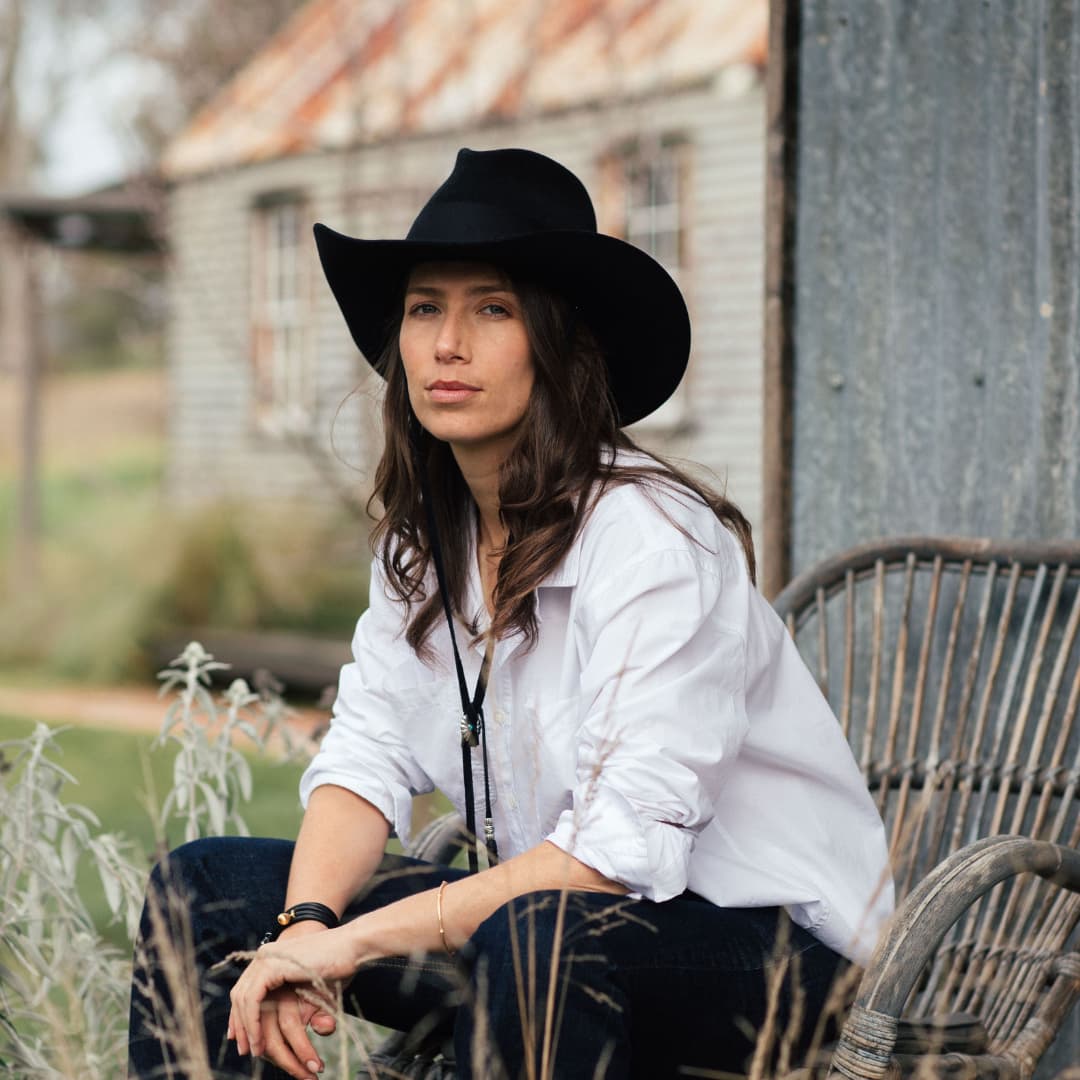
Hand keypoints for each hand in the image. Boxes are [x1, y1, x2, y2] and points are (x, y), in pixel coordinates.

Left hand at [228, 921, 357, 1078]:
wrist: (353, 946)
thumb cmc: (340, 966)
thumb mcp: (313, 988)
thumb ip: (300, 1004)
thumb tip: (300, 1027)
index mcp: (272, 956)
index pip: (246, 988)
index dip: (240, 1014)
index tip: (242, 1038)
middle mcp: (265, 955)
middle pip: (239, 994)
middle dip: (239, 1024)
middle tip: (244, 1049)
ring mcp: (267, 958)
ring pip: (242, 999)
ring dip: (246, 1029)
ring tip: (254, 1051)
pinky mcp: (272, 966)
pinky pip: (252, 1000)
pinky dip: (252, 1023)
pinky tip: (258, 1041)